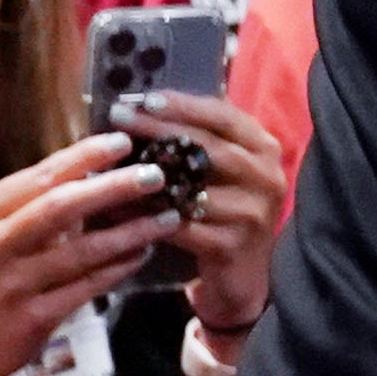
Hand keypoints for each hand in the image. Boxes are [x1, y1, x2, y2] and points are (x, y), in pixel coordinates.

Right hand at [0, 135, 160, 375]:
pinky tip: (143, 255)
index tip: (123, 141)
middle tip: (156, 176)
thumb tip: (84, 173)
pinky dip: (117, 269)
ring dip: (129, 232)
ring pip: (81, 250)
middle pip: (60, 206)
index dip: (84, 157)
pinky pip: (86, 287)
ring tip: (167, 218)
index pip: (39, 176)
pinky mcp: (31, 318)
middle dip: (113, 188)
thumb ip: (22, 207)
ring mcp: (11, 284)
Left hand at [114, 88, 286, 334]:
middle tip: (119, 117)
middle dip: (159, 129)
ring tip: (110, 164)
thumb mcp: (224, 171)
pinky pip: (180, 225)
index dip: (184, 105)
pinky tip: (117, 209)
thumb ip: (200, 140)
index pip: (225, 116)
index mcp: (265, 149)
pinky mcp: (233, 245)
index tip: (145, 98)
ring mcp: (253, 213)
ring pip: (191, 187)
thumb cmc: (224, 213)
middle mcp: (266, 177)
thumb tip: (145, 107)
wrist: (242, 277)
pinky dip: (145, 217)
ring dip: (146, 176)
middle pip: (207, 146)